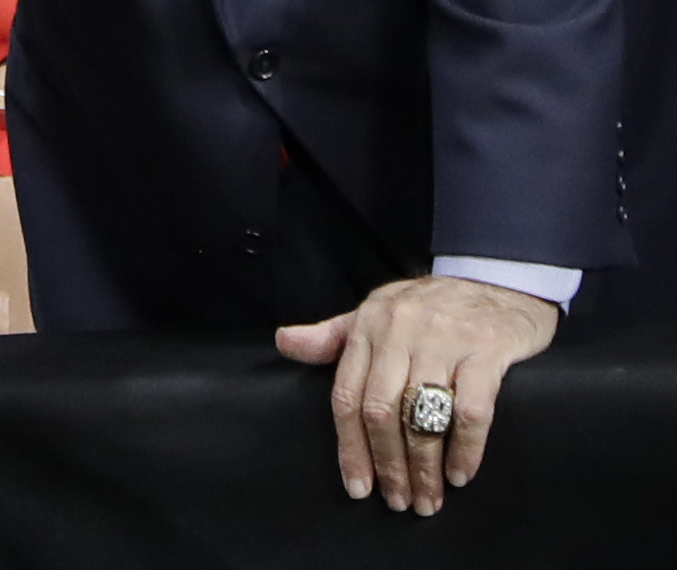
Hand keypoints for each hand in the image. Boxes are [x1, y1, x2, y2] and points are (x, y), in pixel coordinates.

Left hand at [277, 274, 560, 514]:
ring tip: (427, 500)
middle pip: (381, 410)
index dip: (350, 446)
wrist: (497, 279)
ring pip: (422, 415)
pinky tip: (460, 474)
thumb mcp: (375, 312)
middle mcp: (400, 331)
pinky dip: (465, 449)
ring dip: (423, 467)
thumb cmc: (430, 305)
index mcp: (368, 325)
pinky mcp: (486, 350)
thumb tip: (283, 343)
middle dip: (388, 464)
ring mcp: (444, 340)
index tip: (357, 487)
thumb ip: (332, 336)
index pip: (347, 394)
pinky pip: (470, 410)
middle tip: (398, 501)